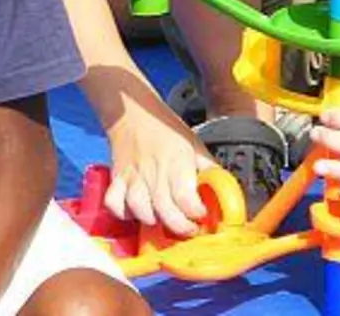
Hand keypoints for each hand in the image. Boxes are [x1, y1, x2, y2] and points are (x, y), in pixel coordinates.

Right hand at [104, 106, 215, 235]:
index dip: (196, 212)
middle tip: (189, 227)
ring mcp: (132, 177)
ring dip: (153, 221)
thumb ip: (210, 170)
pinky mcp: (117, 179)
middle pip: (165, 211)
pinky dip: (123, 213)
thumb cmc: (166, 130)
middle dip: (180, 226)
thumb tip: (225, 193)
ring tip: (164, 219)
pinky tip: (136, 211)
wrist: (134, 112)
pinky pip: (114, 203)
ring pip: (139, 211)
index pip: (186, 198)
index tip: (202, 214)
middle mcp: (154, 172)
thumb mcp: (196, 145)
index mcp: (177, 163)